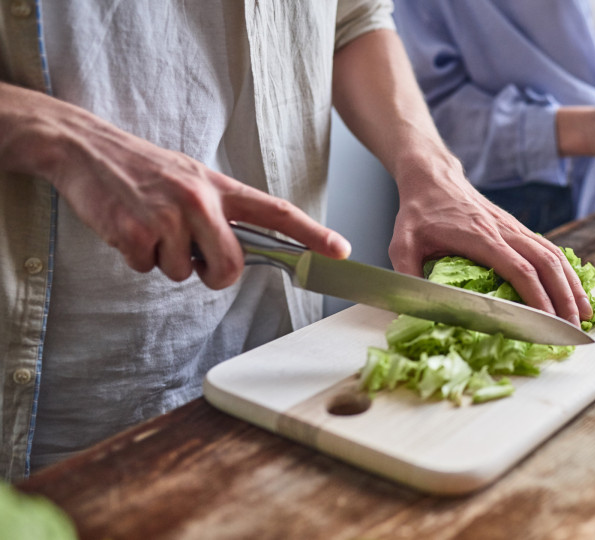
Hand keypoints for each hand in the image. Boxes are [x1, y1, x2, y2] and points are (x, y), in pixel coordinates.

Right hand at [0, 83, 350, 289]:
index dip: (312, 234)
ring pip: (185, 274)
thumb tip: (245, 254)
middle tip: (194, 256)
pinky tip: (127, 228)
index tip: (341, 251)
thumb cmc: (145, 170)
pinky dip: (136, 258)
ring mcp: (168, 217)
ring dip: (166, 261)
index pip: (276, 212)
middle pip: (231, 267)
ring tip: (150, 226)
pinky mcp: (135, 232)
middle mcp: (201, 201)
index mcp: (220, 188)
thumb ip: (222, 213)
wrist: (86, 148)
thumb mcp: (193, 179)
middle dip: (214, 274)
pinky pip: (147, 269)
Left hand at [387, 150, 593, 325]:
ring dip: (572, 284)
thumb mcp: (401, 244)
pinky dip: (566, 270)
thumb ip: (407, 276)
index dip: (537, 296)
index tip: (548, 322)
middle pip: (546, 264)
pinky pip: (549, 249)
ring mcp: (514, 228)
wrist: (433, 177)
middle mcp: (504, 231)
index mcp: (479, 236)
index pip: (518, 269)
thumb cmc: (418, 212)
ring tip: (584, 313)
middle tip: (574, 329)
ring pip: (554, 255)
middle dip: (564, 297)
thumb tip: (409, 311)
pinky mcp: (517, 228)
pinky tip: (574, 288)